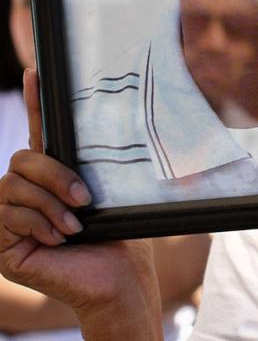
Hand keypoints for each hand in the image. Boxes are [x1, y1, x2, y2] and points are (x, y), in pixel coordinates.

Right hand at [0, 71, 160, 336]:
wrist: (118, 280)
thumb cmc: (121, 238)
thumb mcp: (114, 193)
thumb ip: (105, 166)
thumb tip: (151, 126)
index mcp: (54, 176)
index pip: (40, 132)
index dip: (37, 101)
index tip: (36, 70)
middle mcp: (26, 193)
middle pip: (22, 159)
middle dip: (55, 176)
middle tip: (85, 198)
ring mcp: (9, 219)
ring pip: (13, 187)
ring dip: (50, 205)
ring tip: (75, 225)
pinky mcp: (1, 244)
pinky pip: (7, 218)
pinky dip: (38, 225)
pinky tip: (58, 239)